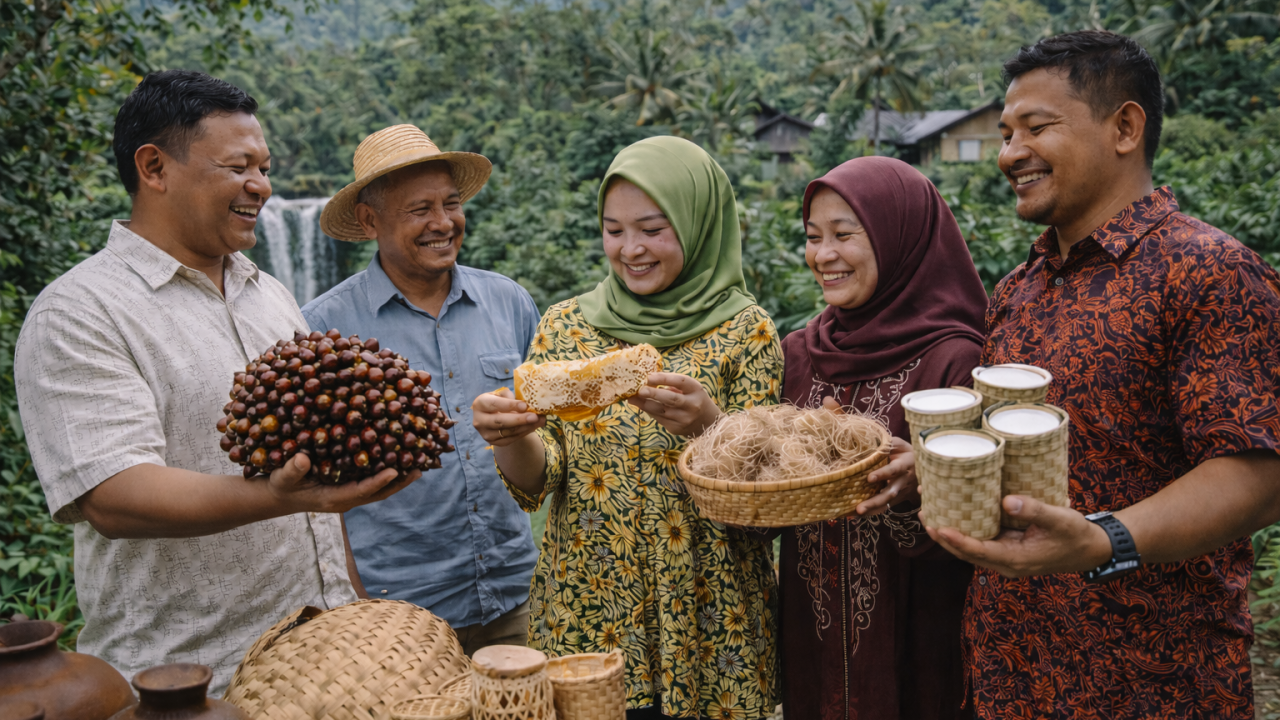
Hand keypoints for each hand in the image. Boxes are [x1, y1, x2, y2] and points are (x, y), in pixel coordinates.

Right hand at [264, 453, 416, 513]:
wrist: (277, 496)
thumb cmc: (280, 486)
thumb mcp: (282, 478)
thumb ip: (292, 470)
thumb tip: (302, 459)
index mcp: (333, 499)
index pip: (361, 491)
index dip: (378, 481)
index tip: (395, 471)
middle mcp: (345, 499)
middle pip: (378, 492)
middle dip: (398, 482)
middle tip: (419, 469)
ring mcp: (348, 494)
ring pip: (378, 488)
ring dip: (398, 478)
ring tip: (418, 464)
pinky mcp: (348, 487)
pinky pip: (371, 481)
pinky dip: (386, 472)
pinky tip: (398, 458)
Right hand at [473, 387, 545, 445]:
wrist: (493, 415)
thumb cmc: (500, 401)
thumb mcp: (502, 395)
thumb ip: (512, 397)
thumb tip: (528, 403)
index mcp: (480, 403)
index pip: (495, 404)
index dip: (510, 405)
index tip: (525, 405)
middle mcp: (479, 420)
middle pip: (500, 421)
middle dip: (519, 419)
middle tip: (535, 417)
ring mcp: (485, 434)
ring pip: (508, 432)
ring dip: (526, 427)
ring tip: (540, 421)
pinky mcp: (493, 443)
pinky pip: (511, 439)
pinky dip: (524, 432)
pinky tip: (534, 426)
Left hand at [628, 372, 720, 436]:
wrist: (708, 424)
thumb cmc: (695, 400)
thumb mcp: (690, 389)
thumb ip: (673, 383)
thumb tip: (648, 379)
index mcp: (696, 390)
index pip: (680, 381)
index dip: (664, 378)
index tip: (649, 376)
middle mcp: (692, 405)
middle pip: (671, 399)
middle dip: (653, 394)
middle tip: (639, 389)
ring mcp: (683, 419)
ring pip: (660, 411)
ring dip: (644, 403)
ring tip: (631, 397)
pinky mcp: (675, 429)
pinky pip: (658, 418)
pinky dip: (648, 410)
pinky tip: (639, 404)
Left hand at [855, 436, 917, 515]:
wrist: (923, 469)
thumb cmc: (907, 453)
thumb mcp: (901, 445)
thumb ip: (889, 442)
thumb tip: (872, 439)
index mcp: (904, 465)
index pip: (894, 470)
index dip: (883, 474)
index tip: (869, 478)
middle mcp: (903, 481)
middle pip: (889, 493)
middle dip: (874, 501)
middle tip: (860, 507)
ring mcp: (900, 492)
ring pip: (886, 503)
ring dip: (872, 509)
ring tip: (856, 513)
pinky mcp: (896, 500)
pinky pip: (884, 507)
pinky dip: (871, 512)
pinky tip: (855, 514)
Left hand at [922, 495, 1112, 577]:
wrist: (1091, 549)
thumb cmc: (1076, 535)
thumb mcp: (1060, 519)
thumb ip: (1034, 510)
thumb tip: (1006, 500)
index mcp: (1016, 559)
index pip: (978, 551)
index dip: (956, 541)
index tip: (938, 528)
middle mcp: (1006, 562)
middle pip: (967, 552)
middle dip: (944, 536)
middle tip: (924, 516)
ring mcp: (1006, 558)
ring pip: (971, 548)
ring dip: (951, 534)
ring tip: (929, 514)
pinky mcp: (1008, 549)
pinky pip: (982, 542)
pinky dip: (966, 531)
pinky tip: (955, 515)